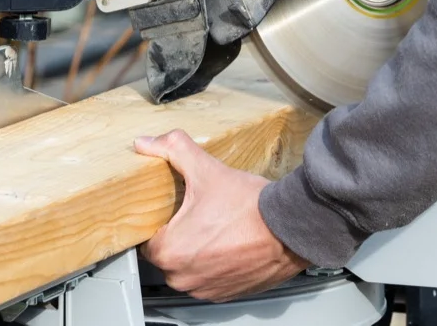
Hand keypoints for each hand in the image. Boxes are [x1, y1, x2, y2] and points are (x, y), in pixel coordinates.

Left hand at [135, 131, 308, 300]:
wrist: (290, 227)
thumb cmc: (250, 207)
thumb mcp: (207, 169)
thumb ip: (173, 150)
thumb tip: (147, 143)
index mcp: (170, 251)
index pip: (149, 240)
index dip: (162, 223)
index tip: (175, 212)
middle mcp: (183, 277)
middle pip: (169, 256)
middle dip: (181, 237)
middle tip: (200, 215)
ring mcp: (206, 289)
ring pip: (190, 269)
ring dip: (198, 254)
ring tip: (217, 229)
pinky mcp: (227, 294)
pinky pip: (211, 280)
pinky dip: (218, 266)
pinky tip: (230, 245)